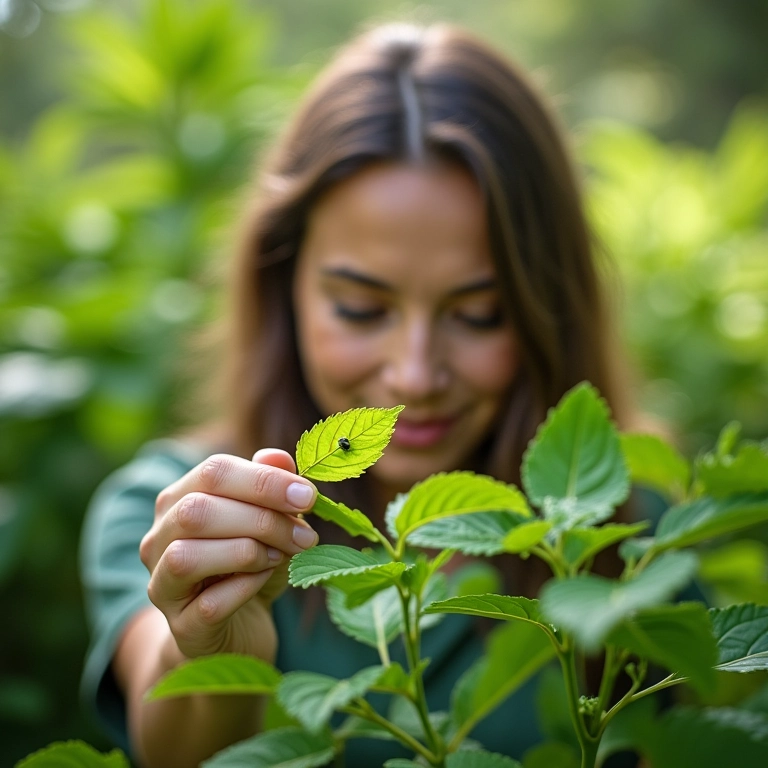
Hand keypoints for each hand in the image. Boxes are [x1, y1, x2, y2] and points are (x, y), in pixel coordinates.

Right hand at [139, 448, 317, 660]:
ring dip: (247, 552)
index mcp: (180, 499)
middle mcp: (159, 538)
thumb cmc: (253, 566)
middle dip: (261, 518)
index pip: (213, 472)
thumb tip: (278, 456)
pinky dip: (244, 587)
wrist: (238, 631)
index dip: (264, 480)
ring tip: (281, 556)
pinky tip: (264, 580)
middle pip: (196, 511)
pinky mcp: (181, 628)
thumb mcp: (270, 521)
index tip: (308, 496)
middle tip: (305, 534)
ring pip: (187, 556)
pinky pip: (208, 604)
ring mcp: (162, 584)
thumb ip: (272, 487)